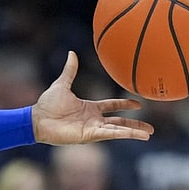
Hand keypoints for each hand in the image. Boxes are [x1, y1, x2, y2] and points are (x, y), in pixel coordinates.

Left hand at [32, 51, 153, 143]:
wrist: (37, 119)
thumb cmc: (47, 105)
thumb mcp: (62, 84)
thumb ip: (70, 71)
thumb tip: (71, 53)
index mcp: (89, 108)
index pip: (111, 106)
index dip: (124, 105)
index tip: (138, 104)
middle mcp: (93, 119)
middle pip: (119, 122)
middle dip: (135, 124)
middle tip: (151, 128)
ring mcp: (92, 128)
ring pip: (118, 130)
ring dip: (133, 131)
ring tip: (149, 134)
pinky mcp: (90, 135)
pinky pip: (110, 134)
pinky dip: (124, 134)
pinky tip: (137, 135)